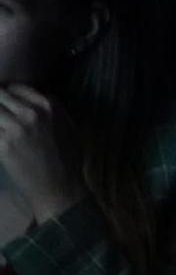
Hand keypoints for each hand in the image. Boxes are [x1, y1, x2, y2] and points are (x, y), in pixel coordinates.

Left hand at [0, 85, 85, 223]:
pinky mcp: (3, 146)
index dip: (7, 93)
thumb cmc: (68, 158)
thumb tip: (38, 98)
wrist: (59, 186)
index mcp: (49, 106)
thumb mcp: (70, 126)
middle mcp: (32, 113)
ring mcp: (16, 129)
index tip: (2, 100)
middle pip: (0, 96)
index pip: (17, 88)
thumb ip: (54, 109)